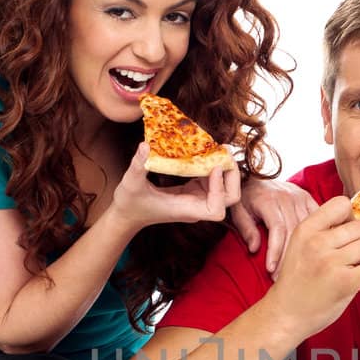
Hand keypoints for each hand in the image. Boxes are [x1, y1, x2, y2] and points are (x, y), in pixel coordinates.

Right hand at [108, 142, 234, 232]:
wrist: (128, 213)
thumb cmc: (129, 203)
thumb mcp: (130, 183)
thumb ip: (137, 166)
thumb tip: (145, 145)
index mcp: (186, 210)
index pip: (217, 209)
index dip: (220, 190)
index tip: (213, 168)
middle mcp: (197, 206)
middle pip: (229, 198)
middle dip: (232, 176)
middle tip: (225, 152)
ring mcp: (198, 198)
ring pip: (225, 188)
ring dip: (226, 168)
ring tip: (219, 147)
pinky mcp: (194, 190)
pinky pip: (212, 179)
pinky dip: (214, 165)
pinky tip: (207, 151)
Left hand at [229, 176, 320, 275]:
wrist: (254, 178)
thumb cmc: (245, 199)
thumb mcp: (239, 212)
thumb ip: (246, 229)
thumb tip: (254, 249)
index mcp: (268, 199)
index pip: (277, 229)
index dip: (276, 251)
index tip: (271, 269)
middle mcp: (287, 197)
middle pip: (294, 231)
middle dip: (289, 257)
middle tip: (283, 277)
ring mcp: (300, 196)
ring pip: (308, 227)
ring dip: (304, 249)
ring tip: (298, 269)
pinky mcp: (308, 198)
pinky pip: (318, 218)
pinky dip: (319, 234)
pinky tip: (316, 251)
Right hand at [264, 195, 359, 338]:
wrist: (285, 314)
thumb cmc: (299, 280)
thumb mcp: (302, 246)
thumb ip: (326, 232)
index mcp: (306, 229)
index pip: (342, 204)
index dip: (352, 217)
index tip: (349, 234)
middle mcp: (317, 242)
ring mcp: (330, 262)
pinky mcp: (344, 282)